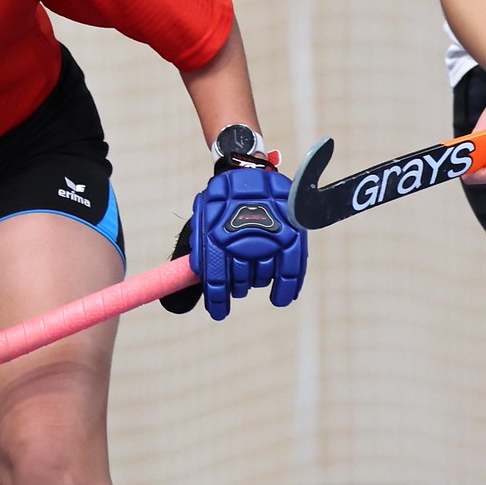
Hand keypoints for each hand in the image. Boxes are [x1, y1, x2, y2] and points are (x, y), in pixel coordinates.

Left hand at [180, 162, 306, 320]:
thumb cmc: (223, 198)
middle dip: (236, 288)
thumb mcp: (204, 217)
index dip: (218, 302)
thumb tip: (197, 277)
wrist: (250, 171)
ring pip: (261, 278)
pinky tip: (280, 299)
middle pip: (240, 283)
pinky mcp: (289, 237)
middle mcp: (243, 242)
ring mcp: (268, 240)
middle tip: (237, 286)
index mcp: (218, 238)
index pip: (217, 281)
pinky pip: (289, 272)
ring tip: (252, 275)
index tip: (219, 313)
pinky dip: (285, 289)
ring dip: (255, 282)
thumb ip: (201, 247)